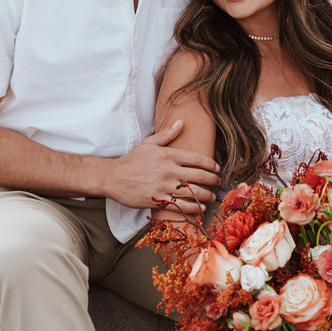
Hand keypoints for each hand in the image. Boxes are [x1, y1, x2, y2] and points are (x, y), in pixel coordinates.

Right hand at [105, 120, 220, 213]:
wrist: (113, 177)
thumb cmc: (132, 160)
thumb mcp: (148, 143)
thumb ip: (166, 134)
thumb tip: (181, 122)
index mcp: (168, 154)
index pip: (197, 158)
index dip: (211, 164)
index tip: (217, 168)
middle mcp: (168, 170)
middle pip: (199, 176)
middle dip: (213, 180)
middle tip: (218, 182)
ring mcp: (163, 186)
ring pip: (192, 192)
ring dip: (206, 195)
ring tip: (212, 196)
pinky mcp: (158, 200)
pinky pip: (180, 206)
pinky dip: (193, 208)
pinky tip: (200, 208)